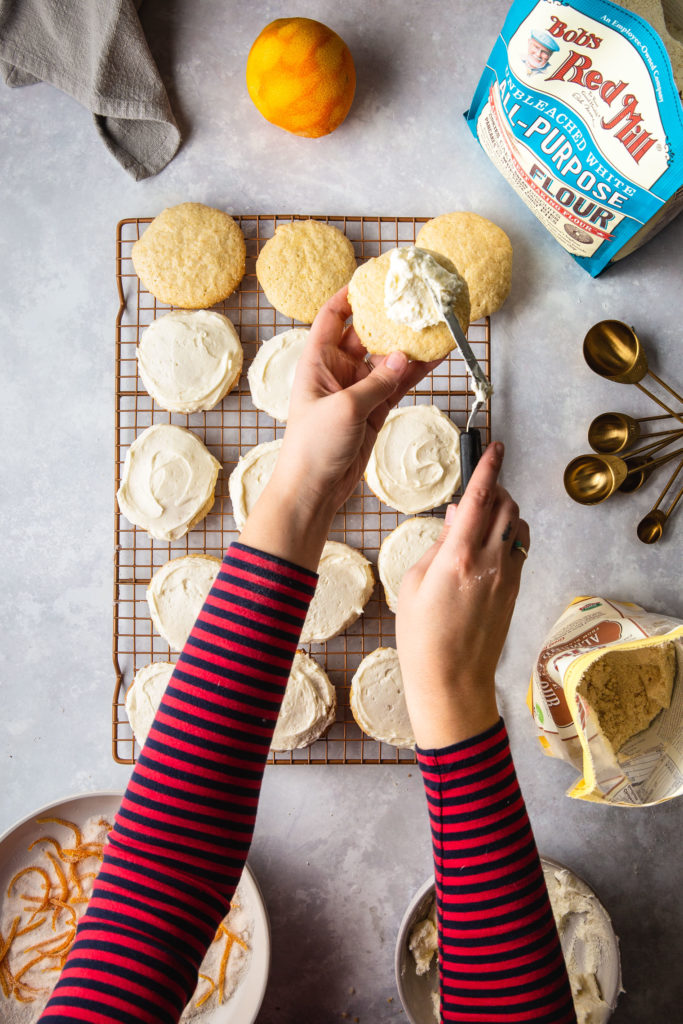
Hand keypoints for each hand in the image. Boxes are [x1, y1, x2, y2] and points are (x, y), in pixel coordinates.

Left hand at [276, 286, 439, 514]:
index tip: (373, 277)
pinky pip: (398, 383)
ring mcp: (358, 390)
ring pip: (388, 359)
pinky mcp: (374, 410)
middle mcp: (337, 370)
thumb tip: (404, 356)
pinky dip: (416, 372)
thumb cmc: (313, 447)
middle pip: (366, 334)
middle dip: (389, 319)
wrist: (314, 489)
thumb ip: (377, 382)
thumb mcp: (345, 408)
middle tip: (415, 301)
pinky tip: (436, 357)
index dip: (350, 294)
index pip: (332, 316)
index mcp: (318, 360)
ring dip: (409, 345)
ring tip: (436, 326)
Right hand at [396, 443, 528, 748]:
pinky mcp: (515, 591)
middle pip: (507, 506)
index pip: (481, 498)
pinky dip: (509, 537)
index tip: (496, 447)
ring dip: (506, 513)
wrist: (451, 680)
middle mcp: (489, 562)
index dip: (489, 467)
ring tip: (484, 519)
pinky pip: (520, 550)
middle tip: (480, 489)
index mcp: (457, 556)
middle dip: (497, 489)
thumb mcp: (414, 583)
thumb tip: (459, 515)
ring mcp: (507, 577)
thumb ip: (439, 542)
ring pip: (519, 526)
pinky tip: (489, 547)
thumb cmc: (421, 636)